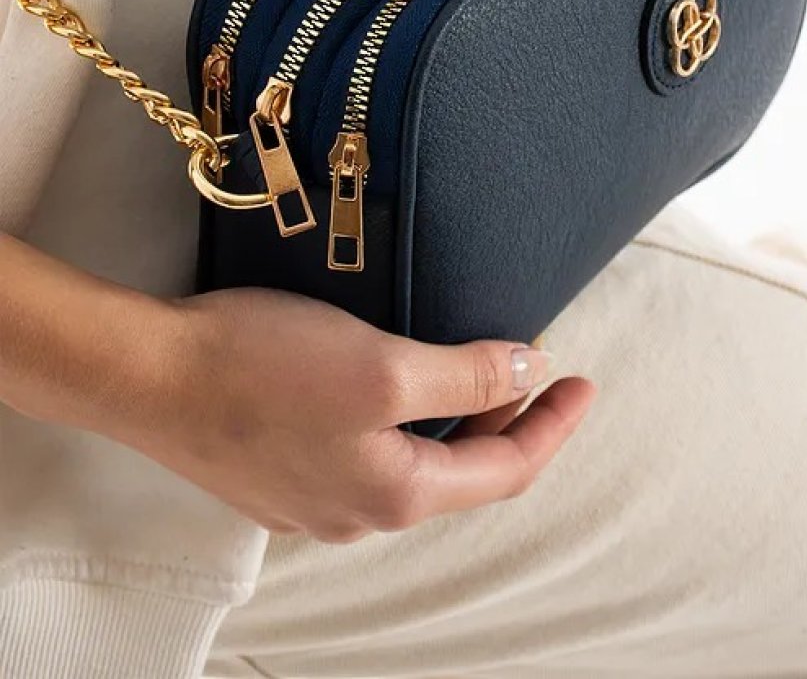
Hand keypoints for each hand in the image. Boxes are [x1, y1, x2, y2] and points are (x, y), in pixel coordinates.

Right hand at [123, 289, 593, 540]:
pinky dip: (402, 421)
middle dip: (508, 421)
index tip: (583, 381)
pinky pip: (365, 456)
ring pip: (410, 465)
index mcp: (395, 495)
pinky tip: (392, 381)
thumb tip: (528, 370)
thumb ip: (463, 374)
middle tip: (535, 362)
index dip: (553, 425)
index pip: (503, 471)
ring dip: (453, 419)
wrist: (151, 376)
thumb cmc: (264, 368)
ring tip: (475, 365)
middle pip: (459, 473)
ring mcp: (312, 502)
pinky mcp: (278, 474)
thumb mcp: (382, 365)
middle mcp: (357, 514)